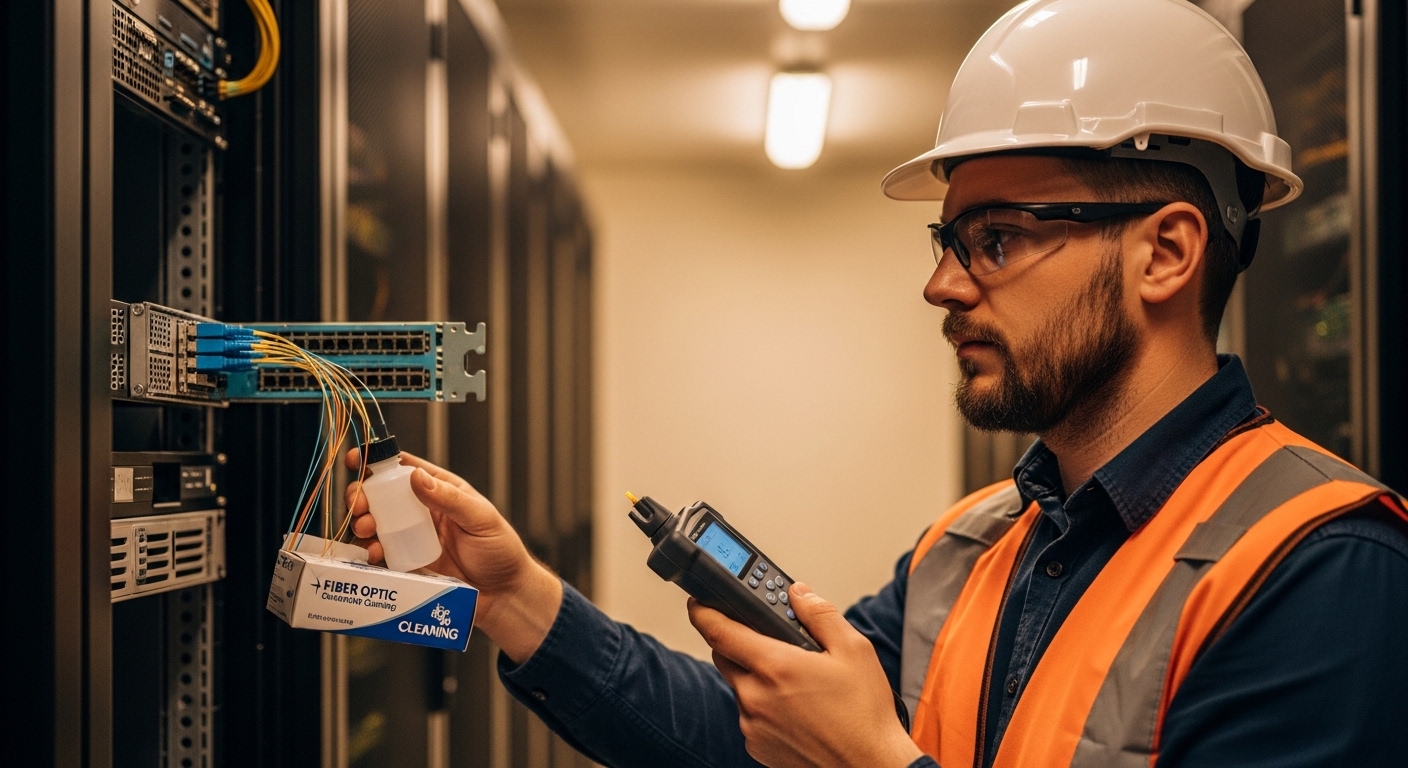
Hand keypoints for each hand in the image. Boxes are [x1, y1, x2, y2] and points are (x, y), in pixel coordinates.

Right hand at [344, 448, 561, 661]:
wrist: (502, 595)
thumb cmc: (500, 551)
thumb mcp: (480, 519)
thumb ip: (449, 498)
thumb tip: (416, 476)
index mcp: (440, 490)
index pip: (405, 468)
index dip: (379, 459)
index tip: (358, 459)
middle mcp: (421, 511)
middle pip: (381, 495)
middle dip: (363, 495)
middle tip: (359, 504)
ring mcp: (411, 538)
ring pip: (375, 523)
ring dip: (363, 522)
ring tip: (366, 529)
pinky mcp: (406, 564)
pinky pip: (381, 554)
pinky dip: (370, 551)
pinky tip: (374, 553)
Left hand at [688, 583, 922, 767]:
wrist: (870, 766)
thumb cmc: (864, 715)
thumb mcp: (854, 650)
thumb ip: (820, 615)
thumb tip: (799, 594)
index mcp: (775, 667)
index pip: (719, 632)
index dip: (704, 612)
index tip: (700, 604)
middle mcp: (756, 697)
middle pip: (726, 657)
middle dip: (740, 644)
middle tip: (772, 644)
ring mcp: (753, 725)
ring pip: (739, 688)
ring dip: (756, 678)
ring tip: (796, 684)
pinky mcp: (756, 747)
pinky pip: (749, 715)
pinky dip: (762, 706)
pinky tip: (795, 709)